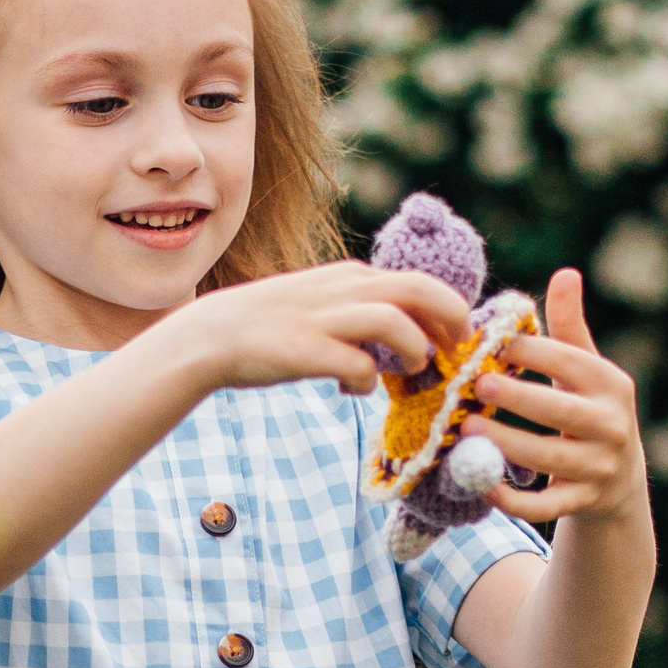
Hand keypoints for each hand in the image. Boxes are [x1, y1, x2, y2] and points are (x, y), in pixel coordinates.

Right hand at [151, 261, 471, 395]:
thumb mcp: (323, 301)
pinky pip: (359, 367)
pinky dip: (365, 385)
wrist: (213, 335)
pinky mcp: (307, 350)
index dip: (448, 311)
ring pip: (395, 322)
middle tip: (455, 351)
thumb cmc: (273, 324)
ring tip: (408, 371)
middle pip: (420, 289)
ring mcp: (325, 318)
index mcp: (352, 276)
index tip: (453, 340)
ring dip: (413, 350)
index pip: (420, 281)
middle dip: (451, 319)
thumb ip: (362, 308)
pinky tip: (349, 391)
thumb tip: (407, 333)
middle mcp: (344, 289)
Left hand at [468, 268, 645, 524]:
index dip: (529, 351)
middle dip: (517, 396)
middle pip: (560, 410)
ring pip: (548, 458)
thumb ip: (570, 325)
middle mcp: (611, 425)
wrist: (619, 479)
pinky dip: (513, 500)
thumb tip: (566, 272)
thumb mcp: (587, 368)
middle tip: (476, 383)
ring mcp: (599, 468)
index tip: (488, 342)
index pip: (568, 361)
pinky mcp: (583, 502)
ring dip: (505, 445)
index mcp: (611, 385)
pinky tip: (481, 483)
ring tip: (465, 429)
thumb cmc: (589, 407)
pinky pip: (545, 506)